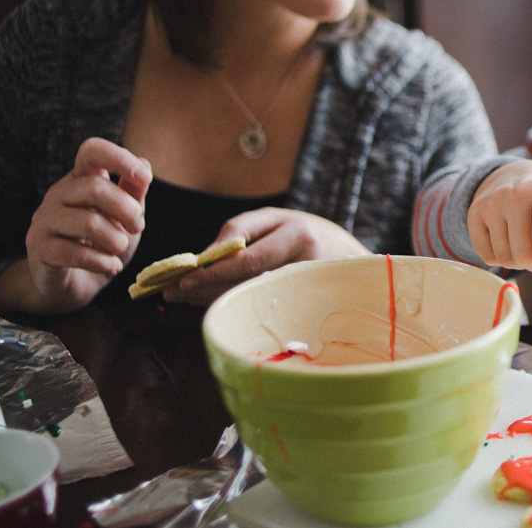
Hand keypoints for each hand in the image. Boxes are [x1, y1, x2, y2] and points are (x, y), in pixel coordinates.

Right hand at [0, 137, 151, 313]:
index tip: (145, 178)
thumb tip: (144, 163)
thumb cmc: (101, 245)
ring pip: (87, 222)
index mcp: (80, 180)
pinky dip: (102, 262)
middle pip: (94, 188)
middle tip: (139, 227)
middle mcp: (59, 194)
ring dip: (115, 240)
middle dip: (126, 209)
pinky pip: (73, 252)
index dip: (119, 158)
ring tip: (120, 249)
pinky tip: (111, 267)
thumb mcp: (124, 219)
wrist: (74, 285)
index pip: (92, 151)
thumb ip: (133, 194)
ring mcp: (44, 220)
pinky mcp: (38, 248)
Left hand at [166, 207, 368, 305]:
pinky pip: (266, 310)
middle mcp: (306, 261)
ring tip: (189, 297)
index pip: (247, 258)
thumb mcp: (279, 220)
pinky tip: (218, 303)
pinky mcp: (309, 308)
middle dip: (206, 288)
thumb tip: (205, 256)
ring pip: (253, 298)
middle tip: (174, 293)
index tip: (181, 280)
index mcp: (298, 234)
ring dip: (216, 298)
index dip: (211, 272)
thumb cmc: (309, 236)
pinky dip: (237, 305)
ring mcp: (309, 288)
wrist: (357, 263)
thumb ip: (242, 230)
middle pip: (246, 281)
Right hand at [467, 160, 531, 275]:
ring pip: (505, 259)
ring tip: (527, 246)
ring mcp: (491, 203)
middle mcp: (515, 194)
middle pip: (525, 255)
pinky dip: (500, 259)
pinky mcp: (474, 213)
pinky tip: (510, 243)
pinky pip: (487, 256)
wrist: (518, 172)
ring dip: (520, 262)